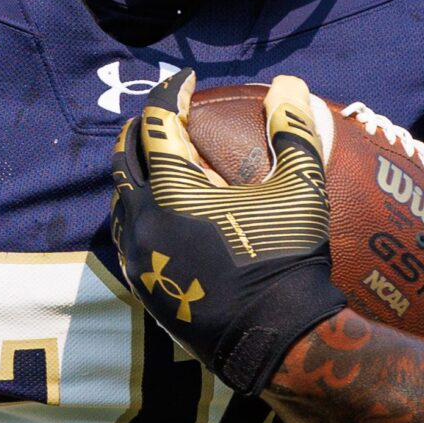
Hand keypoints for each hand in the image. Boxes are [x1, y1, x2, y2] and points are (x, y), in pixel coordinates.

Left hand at [110, 71, 347, 398]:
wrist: (275, 340)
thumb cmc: (289, 259)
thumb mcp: (301, 189)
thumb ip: (291, 131)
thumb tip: (288, 84)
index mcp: (173, 191)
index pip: (156, 124)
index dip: (169, 94)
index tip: (186, 82)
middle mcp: (143, 220)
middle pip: (125, 158)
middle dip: (143, 130)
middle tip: (167, 116)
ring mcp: (138, 256)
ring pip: (122, 199)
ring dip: (138, 172)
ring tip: (167, 162)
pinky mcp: (143, 285)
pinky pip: (130, 234)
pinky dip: (142, 210)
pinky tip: (169, 212)